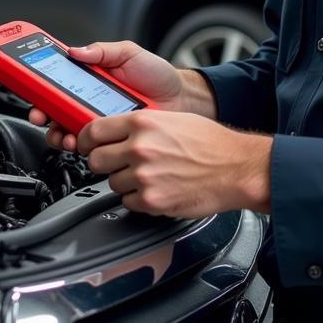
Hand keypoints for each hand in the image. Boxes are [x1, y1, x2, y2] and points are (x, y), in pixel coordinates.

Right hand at [27, 41, 183, 151]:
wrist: (180, 98)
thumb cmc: (157, 74)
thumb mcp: (129, 53)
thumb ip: (103, 51)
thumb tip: (76, 50)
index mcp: (90, 78)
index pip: (57, 82)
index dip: (40, 85)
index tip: (28, 84)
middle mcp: (89, 101)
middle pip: (55, 110)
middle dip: (42, 114)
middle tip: (41, 115)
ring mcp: (98, 122)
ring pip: (67, 131)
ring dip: (57, 133)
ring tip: (63, 133)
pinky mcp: (110, 139)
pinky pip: (89, 146)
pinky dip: (80, 147)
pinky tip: (81, 144)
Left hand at [77, 110, 271, 217]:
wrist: (235, 167)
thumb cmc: (210, 142)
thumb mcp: (172, 119)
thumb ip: (140, 126)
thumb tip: (116, 133)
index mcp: (142, 123)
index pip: (93, 131)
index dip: (87, 140)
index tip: (88, 144)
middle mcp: (139, 148)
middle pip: (95, 160)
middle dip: (104, 163)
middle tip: (119, 163)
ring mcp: (144, 176)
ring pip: (112, 184)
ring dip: (125, 182)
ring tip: (150, 175)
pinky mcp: (151, 201)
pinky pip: (128, 203)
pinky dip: (139, 199)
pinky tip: (157, 188)